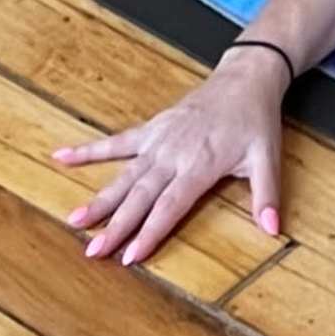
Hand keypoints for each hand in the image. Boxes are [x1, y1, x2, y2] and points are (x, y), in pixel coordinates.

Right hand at [64, 50, 289, 264]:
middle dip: (115, 225)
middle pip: (139, 196)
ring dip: (99, 198)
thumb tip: (273, 230)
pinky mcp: (151, 128)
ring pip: (123, 174)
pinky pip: (117, 142)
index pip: (169, 206)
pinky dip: (89, 150)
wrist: (244, 78)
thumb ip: (267, 196)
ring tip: (73, 219)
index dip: (149, 232)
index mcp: (199, 165)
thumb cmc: (255, 121)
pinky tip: (61, 157)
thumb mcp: (267, 158)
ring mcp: (158, 140)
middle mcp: (172, 154)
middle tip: (91, 250)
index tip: (128, 257)